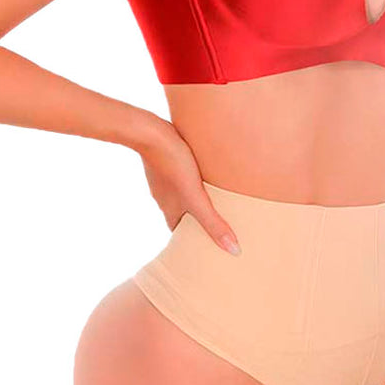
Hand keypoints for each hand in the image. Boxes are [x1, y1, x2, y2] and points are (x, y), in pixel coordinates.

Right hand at [137, 117, 240, 255]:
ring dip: (195, 197)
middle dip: (197, 218)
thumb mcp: (197, 198)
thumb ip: (213, 223)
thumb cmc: (173, 165)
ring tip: (216, 196)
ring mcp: (163, 178)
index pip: (180, 232)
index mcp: (169, 210)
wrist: (151, 132)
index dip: (193, 238)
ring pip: (181, 193)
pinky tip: (203, 171)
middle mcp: (163, 197)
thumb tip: (234, 251)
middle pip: (182, 213)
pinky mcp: (166, 160)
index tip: (207, 243)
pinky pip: (180, 174)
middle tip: (217, 221)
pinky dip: (191, 178)